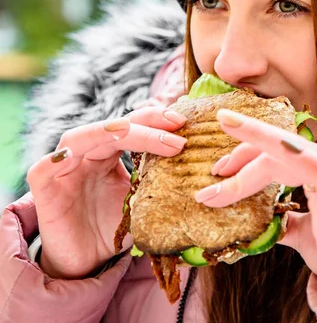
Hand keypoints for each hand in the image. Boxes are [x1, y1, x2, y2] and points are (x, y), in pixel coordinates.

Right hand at [27, 106, 186, 279]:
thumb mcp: (142, 201)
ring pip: (86, 136)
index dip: (157, 121)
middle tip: (177, 127)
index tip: (184, 123)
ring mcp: (64, 165)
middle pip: (115, 125)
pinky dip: (60, 156)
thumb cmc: (113, 229)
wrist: (85, 265)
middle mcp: (87, 151)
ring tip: (149, 138)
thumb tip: (203, 169)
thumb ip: (160, 180)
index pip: (133, 125)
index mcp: (109, 151)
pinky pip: (45, 165)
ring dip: (118, 133)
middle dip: (148, 123)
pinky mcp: (43, 185)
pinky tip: (76, 153)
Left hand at [194, 109, 316, 294]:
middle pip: (281, 146)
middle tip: (214, 169)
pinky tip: (248, 166)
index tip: (221, 170)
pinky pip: (305, 164)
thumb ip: (285, 219)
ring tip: (219, 172)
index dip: (250, 154)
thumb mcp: (305, 233)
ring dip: (248, 156)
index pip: (283, 151)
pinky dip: (276, 155)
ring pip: (286, 151)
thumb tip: (260, 220)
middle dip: (243, 152)